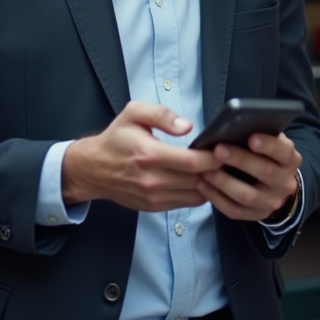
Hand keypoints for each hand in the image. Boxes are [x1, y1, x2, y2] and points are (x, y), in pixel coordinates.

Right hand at [62, 101, 218, 212]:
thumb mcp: (134, 113)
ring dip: (209, 183)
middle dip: (216, 170)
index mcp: (149, 155)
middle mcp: (152, 180)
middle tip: (226, 158)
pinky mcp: (154, 206)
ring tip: (215, 168)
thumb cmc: (116, 138)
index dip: (213, 157)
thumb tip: (187, 127)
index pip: (191, 162)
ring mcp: (153, 197)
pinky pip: (187, 203)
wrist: (93, 168)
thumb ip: (162, 114)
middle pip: (197, 180)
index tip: (223, 149)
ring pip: (196, 195)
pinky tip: (200, 179)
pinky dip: (198, 192)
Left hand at [197, 132, 301, 221]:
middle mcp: (285, 183)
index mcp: (290, 159)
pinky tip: (202, 185)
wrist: (274, 184)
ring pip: (247, 195)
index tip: (251, 137)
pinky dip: (216, 198)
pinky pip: (234, 211)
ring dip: (224, 182)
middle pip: (264, 172)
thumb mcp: (268, 142)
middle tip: (218, 150)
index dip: (268, 145)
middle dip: (240, 160)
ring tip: (205, 171)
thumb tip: (234, 125)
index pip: (283, 151)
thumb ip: (258, 133)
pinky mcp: (256, 215)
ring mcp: (271, 202)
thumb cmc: (264, 154)